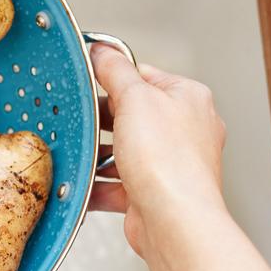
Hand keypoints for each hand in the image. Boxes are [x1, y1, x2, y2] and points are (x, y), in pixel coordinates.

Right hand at [89, 44, 227, 266]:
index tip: (89, 79)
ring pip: (123, 150)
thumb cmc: (168, 161)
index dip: (114, 77)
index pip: (145, 75)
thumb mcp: (135, 98)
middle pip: (132, 114)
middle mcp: (185, 130)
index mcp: (189, 98)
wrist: (174, 220)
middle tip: (82, 119)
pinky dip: (98, 183)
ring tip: (82, 152)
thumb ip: (115, 70)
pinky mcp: (152, 193)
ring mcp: (169, 164)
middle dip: (103, 121)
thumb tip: (103, 50)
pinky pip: (117, 183)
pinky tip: (82, 182)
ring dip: (99, 154)